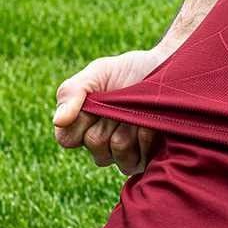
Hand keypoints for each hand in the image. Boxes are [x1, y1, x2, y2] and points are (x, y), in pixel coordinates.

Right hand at [53, 46, 170, 174]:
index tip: (96, 101)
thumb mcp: (98, 72)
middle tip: (123, 102)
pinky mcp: (148, 158)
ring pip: (118, 153)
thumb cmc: (130, 70)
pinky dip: (147, 138)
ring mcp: (126, 153)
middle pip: (95, 145)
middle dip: (111, 120)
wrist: (169, 67)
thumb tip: (58, 121)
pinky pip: (140, 160)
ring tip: (140, 111)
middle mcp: (103, 145)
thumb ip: (72, 91)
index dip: (81, 121)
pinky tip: (153, 123)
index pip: (67, 139)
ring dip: (130, 128)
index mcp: (83, 127)